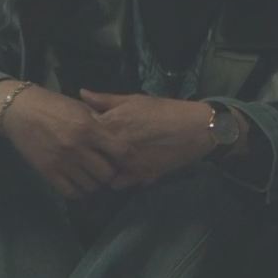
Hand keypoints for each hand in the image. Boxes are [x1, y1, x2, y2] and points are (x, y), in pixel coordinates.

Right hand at [0, 87, 132, 198]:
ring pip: (91, 186)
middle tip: (106, 169)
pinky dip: (78, 190)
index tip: (123, 157)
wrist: (19, 110)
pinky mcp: (48, 171)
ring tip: (92, 176)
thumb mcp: (81, 108)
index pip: (120, 151)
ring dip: (94, 183)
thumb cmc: (53, 105)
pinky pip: (71, 192)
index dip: (126, 157)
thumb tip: (120, 136)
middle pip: (107, 174)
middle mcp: (77, 147)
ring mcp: (62, 162)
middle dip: (110, 173)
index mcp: (89, 128)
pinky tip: (78, 182)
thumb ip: (100, 123)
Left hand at [77, 89, 216, 189]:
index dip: (82, 131)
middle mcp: (115, 145)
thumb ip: (106, 100)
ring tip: (108, 161)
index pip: (82, 131)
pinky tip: (123, 171)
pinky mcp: (139, 176)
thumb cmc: (165, 110)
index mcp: (111, 123)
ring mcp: (127, 163)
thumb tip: (81, 93)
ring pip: (101, 171)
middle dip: (89, 151)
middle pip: (89, 153)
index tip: (84, 130)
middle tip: (95, 147)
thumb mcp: (134, 100)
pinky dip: (118, 179)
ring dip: (101, 167)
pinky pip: (118, 183)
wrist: (196, 128)